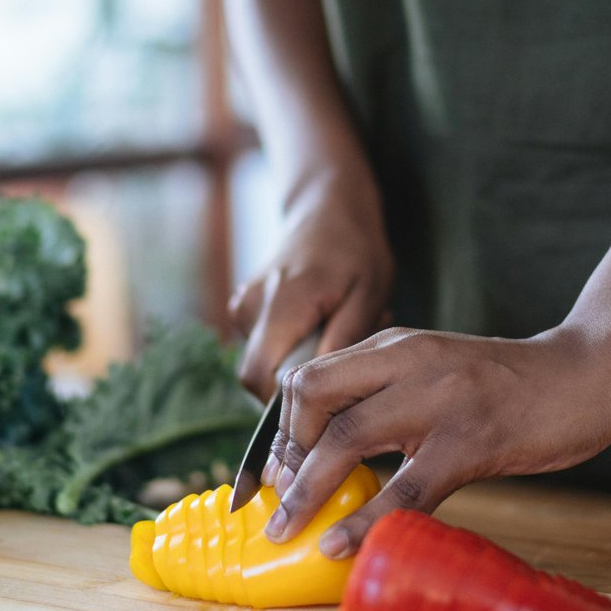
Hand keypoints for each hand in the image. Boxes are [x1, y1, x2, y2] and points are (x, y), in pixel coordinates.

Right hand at [229, 174, 394, 398]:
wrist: (327, 209)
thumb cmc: (355, 250)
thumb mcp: (368, 294)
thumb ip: (343, 340)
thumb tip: (322, 388)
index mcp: (281, 304)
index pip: (259, 378)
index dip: (287, 402)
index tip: (327, 397)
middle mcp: (250, 307)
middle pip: (257, 377)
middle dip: (299, 382)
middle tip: (342, 355)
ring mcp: (242, 307)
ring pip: (264, 363)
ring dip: (300, 360)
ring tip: (337, 329)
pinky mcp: (243, 309)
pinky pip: (265, 347)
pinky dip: (293, 345)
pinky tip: (321, 322)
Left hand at [260, 325, 610, 557]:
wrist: (585, 374)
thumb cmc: (507, 385)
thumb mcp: (436, 371)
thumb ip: (388, 395)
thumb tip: (335, 454)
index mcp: (393, 346)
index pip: (308, 378)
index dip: (281, 429)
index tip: (278, 473)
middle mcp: (406, 361)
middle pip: (311, 398)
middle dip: (284, 457)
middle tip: (281, 503)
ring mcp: (438, 399)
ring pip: (346, 439)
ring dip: (307, 492)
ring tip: (288, 531)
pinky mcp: (471, 440)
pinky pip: (405, 487)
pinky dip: (366, 521)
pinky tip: (342, 546)